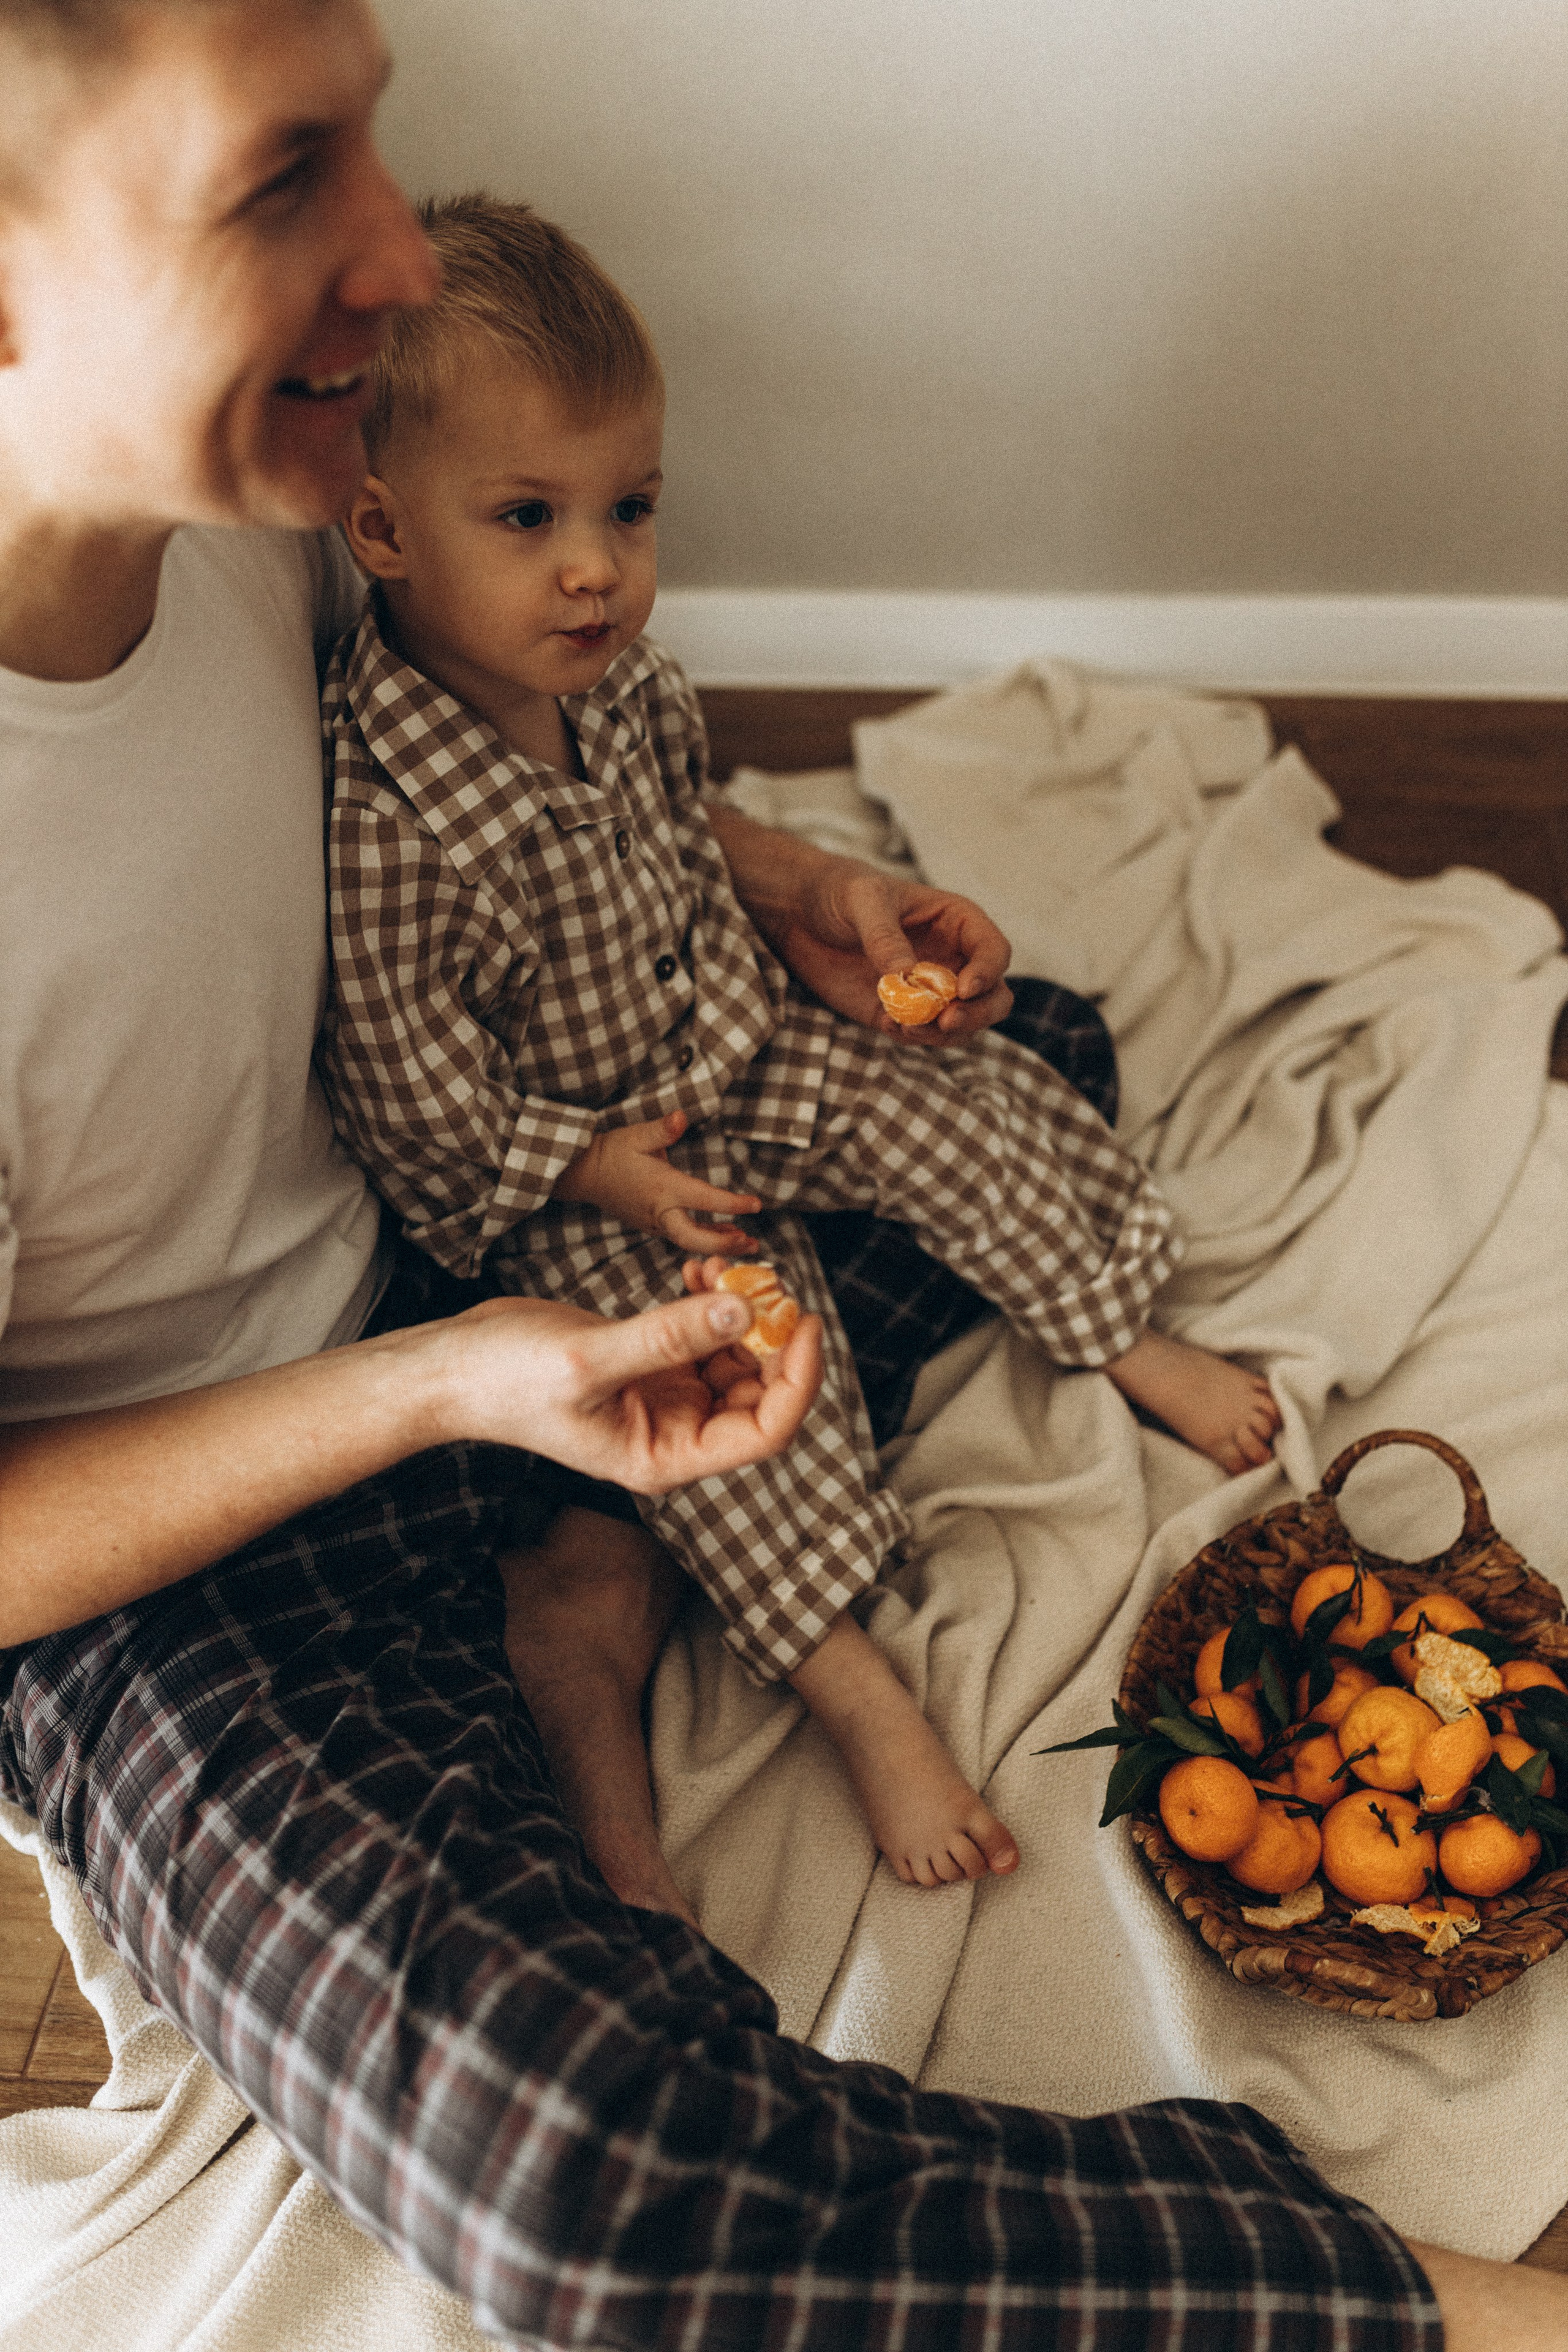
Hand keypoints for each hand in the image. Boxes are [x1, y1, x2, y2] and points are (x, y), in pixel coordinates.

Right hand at [433, 1286, 822, 1492]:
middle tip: (762, 1279)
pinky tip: (696, 1271)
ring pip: (736, 1357)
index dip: (797, 1379)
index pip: (764, 1431)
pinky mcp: (651, 1363)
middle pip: (759, 1392)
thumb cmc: (507, 1380)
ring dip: (740, 1311)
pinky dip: (711, 1302)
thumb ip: (668, 1338)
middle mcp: (675, 1433)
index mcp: (667, 1457)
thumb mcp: (590, 1358)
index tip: (803, 1322)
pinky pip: (704, 1334)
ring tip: (716, 1267)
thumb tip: (744, 1310)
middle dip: (770, 1336)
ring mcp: (665, 1397)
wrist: (454, 1368)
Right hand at [554, 1109, 761, 1252]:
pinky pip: (682, 1236)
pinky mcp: (652, 1225)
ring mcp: (654, 1222)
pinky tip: (724, 1234)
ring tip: (748, 1243)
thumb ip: (662, 1129)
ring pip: (690, 1241)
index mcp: (662, 1188)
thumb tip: (681, 1117)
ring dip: (718, 1243)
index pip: (703, 1200)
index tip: (756, 1204)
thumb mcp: (637, 1135)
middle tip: (751, 1242)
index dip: (732, 1204)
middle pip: (695, 1238)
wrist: (583, 1174)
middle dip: (724, 1245)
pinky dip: (704, 1237)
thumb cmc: (612, 1152)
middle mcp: (660, 1211)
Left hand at [710, 810, 1010, 1037]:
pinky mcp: (902, 1013)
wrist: (801, 914)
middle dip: (977, 1014)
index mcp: (957, 922)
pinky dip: (916, 1037)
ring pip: (964, 1023)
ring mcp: (930, 990)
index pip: (994, 950)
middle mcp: (952, 959)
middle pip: (993, 997)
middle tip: (947, 1021)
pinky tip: (892, 1024)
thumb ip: (884, 936)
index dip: (988, 972)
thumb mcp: (862, 901)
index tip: (963, 989)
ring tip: (908, 1025)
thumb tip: (907, 975)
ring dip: (945, 1033)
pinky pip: (924, 1035)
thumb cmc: (840, 892)